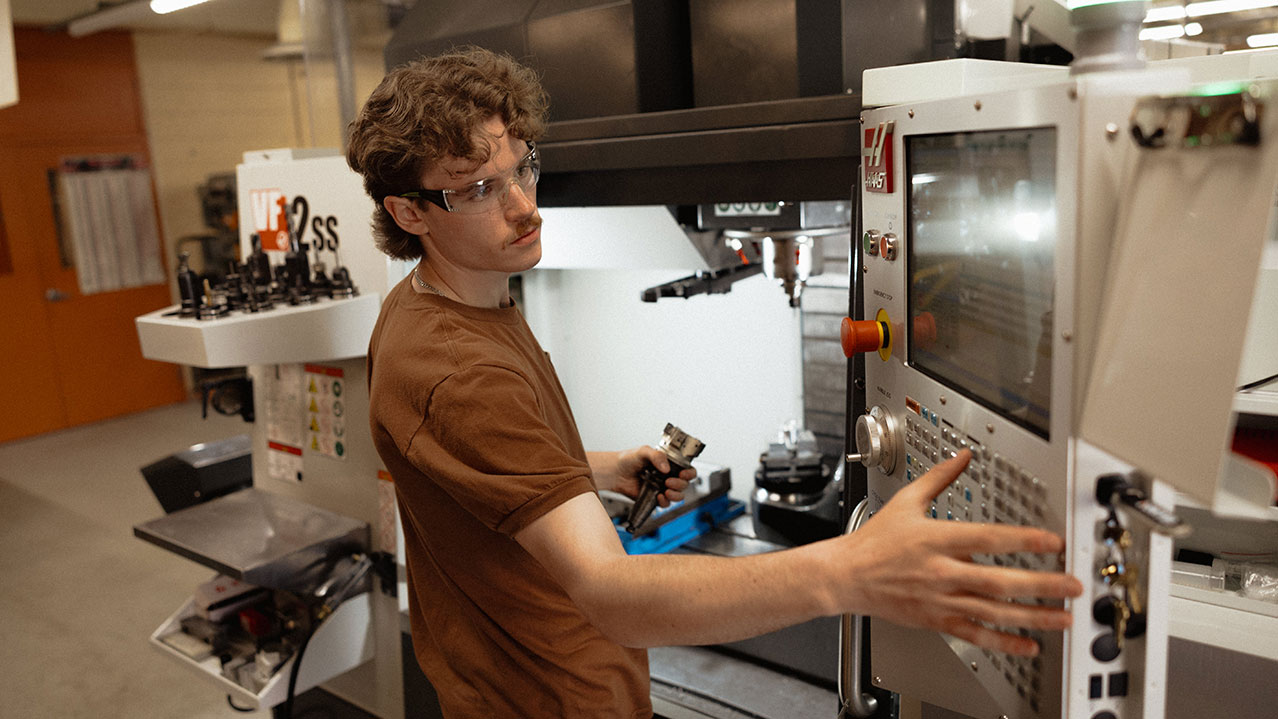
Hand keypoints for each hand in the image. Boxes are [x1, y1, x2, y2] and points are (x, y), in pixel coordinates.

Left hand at [613, 445, 695, 507]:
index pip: (687, 469)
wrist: (615, 472)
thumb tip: (666, 467)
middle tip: (669, 481)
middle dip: (680, 484)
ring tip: (666, 491)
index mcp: (669, 464)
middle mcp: (667, 476)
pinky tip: (659, 496)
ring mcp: (662, 487)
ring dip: (675, 495)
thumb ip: (656, 456)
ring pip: (678, 495)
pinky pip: (665, 503)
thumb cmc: (628, 460)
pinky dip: (665, 502)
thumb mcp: (643, 451)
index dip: (689, 473)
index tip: (683, 474)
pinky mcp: (654, 497)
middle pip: (685, 484)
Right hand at [837, 450, 1082, 655]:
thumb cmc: (875, 541)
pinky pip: (975, 634)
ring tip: (1064, 618)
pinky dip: (1004, 642)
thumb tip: (962, 456)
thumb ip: (939, 477)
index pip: (988, 539)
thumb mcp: (907, 502)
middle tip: (1073, 586)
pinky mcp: (936, 621)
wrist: (847, 576)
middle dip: (1042, 585)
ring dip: (1033, 616)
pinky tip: (1028, 644)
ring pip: (994, 612)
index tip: (1052, 542)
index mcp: (937, 539)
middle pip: (999, 581)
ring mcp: (940, 600)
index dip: (1023, 540)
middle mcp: (942, 572)